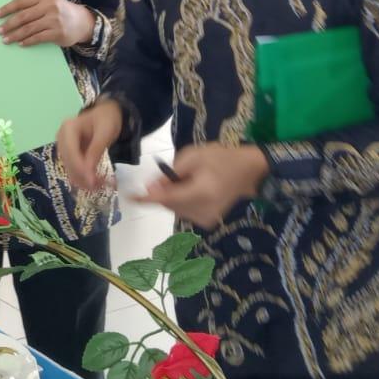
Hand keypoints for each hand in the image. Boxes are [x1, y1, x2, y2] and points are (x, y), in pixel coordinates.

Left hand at [0, 0, 93, 46]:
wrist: (83, 21)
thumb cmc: (60, 11)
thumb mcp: (48, 2)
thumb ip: (32, 5)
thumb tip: (9, 15)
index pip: (21, 1)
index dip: (7, 8)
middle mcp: (49, 6)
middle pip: (23, 16)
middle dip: (8, 24)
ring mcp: (54, 20)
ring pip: (28, 29)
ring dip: (15, 35)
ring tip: (5, 40)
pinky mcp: (57, 33)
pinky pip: (37, 38)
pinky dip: (27, 41)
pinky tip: (20, 43)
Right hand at [56, 98, 121, 190]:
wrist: (107, 115)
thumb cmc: (106, 120)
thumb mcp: (104, 134)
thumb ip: (95, 152)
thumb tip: (88, 175)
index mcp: (68, 128)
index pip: (70, 151)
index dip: (79, 167)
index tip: (91, 181)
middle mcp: (61, 138)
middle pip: (68, 162)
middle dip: (82, 176)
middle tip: (99, 187)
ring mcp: (64, 147)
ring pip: (70, 169)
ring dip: (84, 179)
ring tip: (101, 185)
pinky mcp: (69, 155)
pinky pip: (75, 169)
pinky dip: (85, 177)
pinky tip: (97, 182)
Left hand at [136, 143, 269, 229]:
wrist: (248, 171)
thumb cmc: (221, 158)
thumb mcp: (194, 156)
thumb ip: (171, 172)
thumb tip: (151, 187)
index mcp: (201, 193)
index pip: (166, 199)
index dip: (145, 199)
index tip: (129, 197)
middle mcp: (203, 211)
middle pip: (168, 205)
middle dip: (162, 192)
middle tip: (169, 176)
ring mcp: (206, 219)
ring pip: (174, 209)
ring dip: (171, 197)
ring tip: (186, 181)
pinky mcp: (207, 222)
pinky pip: (183, 212)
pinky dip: (180, 202)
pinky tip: (191, 190)